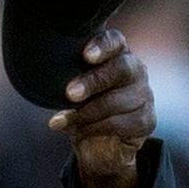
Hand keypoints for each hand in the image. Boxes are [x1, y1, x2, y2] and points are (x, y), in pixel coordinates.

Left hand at [47, 28, 154, 187]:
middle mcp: (135, 71)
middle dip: (93, 81)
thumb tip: (42, 71)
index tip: (86, 55)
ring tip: (61, 120)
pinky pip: (120, 123)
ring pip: (116, 101)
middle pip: (121, 68)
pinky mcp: (146, 121)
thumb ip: (65, 76)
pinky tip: (78, 132)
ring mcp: (144, 95)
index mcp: (116, 55)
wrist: (99, 146)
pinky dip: (94, 128)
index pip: (115, 41)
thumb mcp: (71, 88)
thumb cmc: (83, 107)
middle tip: (69, 93)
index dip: (103, 46)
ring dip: (85, 113)